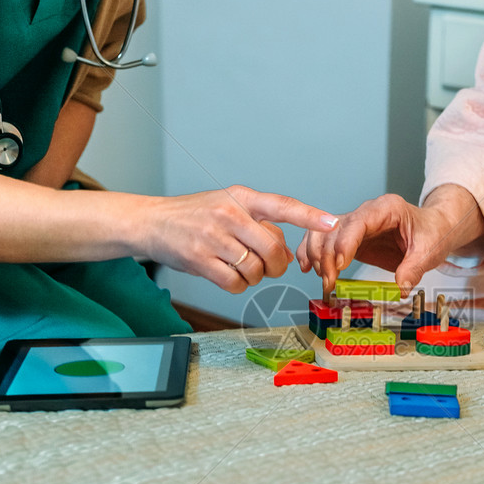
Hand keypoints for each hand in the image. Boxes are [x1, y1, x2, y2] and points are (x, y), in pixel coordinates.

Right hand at [144, 185, 338, 292]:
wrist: (152, 222)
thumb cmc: (195, 216)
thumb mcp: (228, 206)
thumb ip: (258, 223)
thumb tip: (286, 249)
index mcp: (241, 197)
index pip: (282, 205)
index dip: (309, 215)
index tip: (331, 222)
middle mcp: (229, 214)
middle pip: (273, 250)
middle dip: (276, 265)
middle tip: (269, 267)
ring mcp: (213, 237)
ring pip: (255, 270)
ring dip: (254, 277)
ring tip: (240, 267)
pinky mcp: (200, 259)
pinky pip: (235, 283)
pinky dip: (237, 285)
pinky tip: (227, 275)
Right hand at [296, 185, 483, 296]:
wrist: (433, 228)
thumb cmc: (431, 232)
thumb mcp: (430, 249)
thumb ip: (415, 267)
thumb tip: (400, 286)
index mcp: (386, 209)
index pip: (359, 221)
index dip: (345, 242)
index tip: (340, 264)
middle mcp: (366, 213)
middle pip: (334, 228)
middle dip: (327, 256)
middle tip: (329, 281)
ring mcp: (354, 225)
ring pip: (322, 232)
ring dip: (316, 255)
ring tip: (322, 278)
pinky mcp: (349, 238)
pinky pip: (323, 240)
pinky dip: (311, 252)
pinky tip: (307, 267)